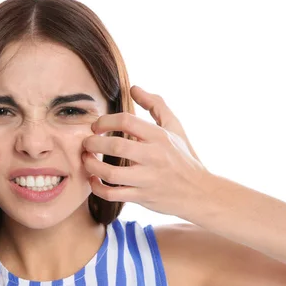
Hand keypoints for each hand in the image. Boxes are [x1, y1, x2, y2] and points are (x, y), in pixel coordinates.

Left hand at [82, 85, 209, 217]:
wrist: (199, 191)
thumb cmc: (183, 157)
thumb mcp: (174, 127)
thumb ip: (155, 104)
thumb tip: (133, 88)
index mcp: (159, 136)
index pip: (126, 121)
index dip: (105, 120)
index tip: (96, 126)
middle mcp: (153, 157)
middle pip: (116, 147)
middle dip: (93, 143)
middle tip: (86, 143)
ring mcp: (147, 179)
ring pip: (111, 174)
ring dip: (92, 166)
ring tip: (86, 159)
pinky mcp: (142, 197)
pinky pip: (113, 194)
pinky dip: (97, 187)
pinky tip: (93, 180)